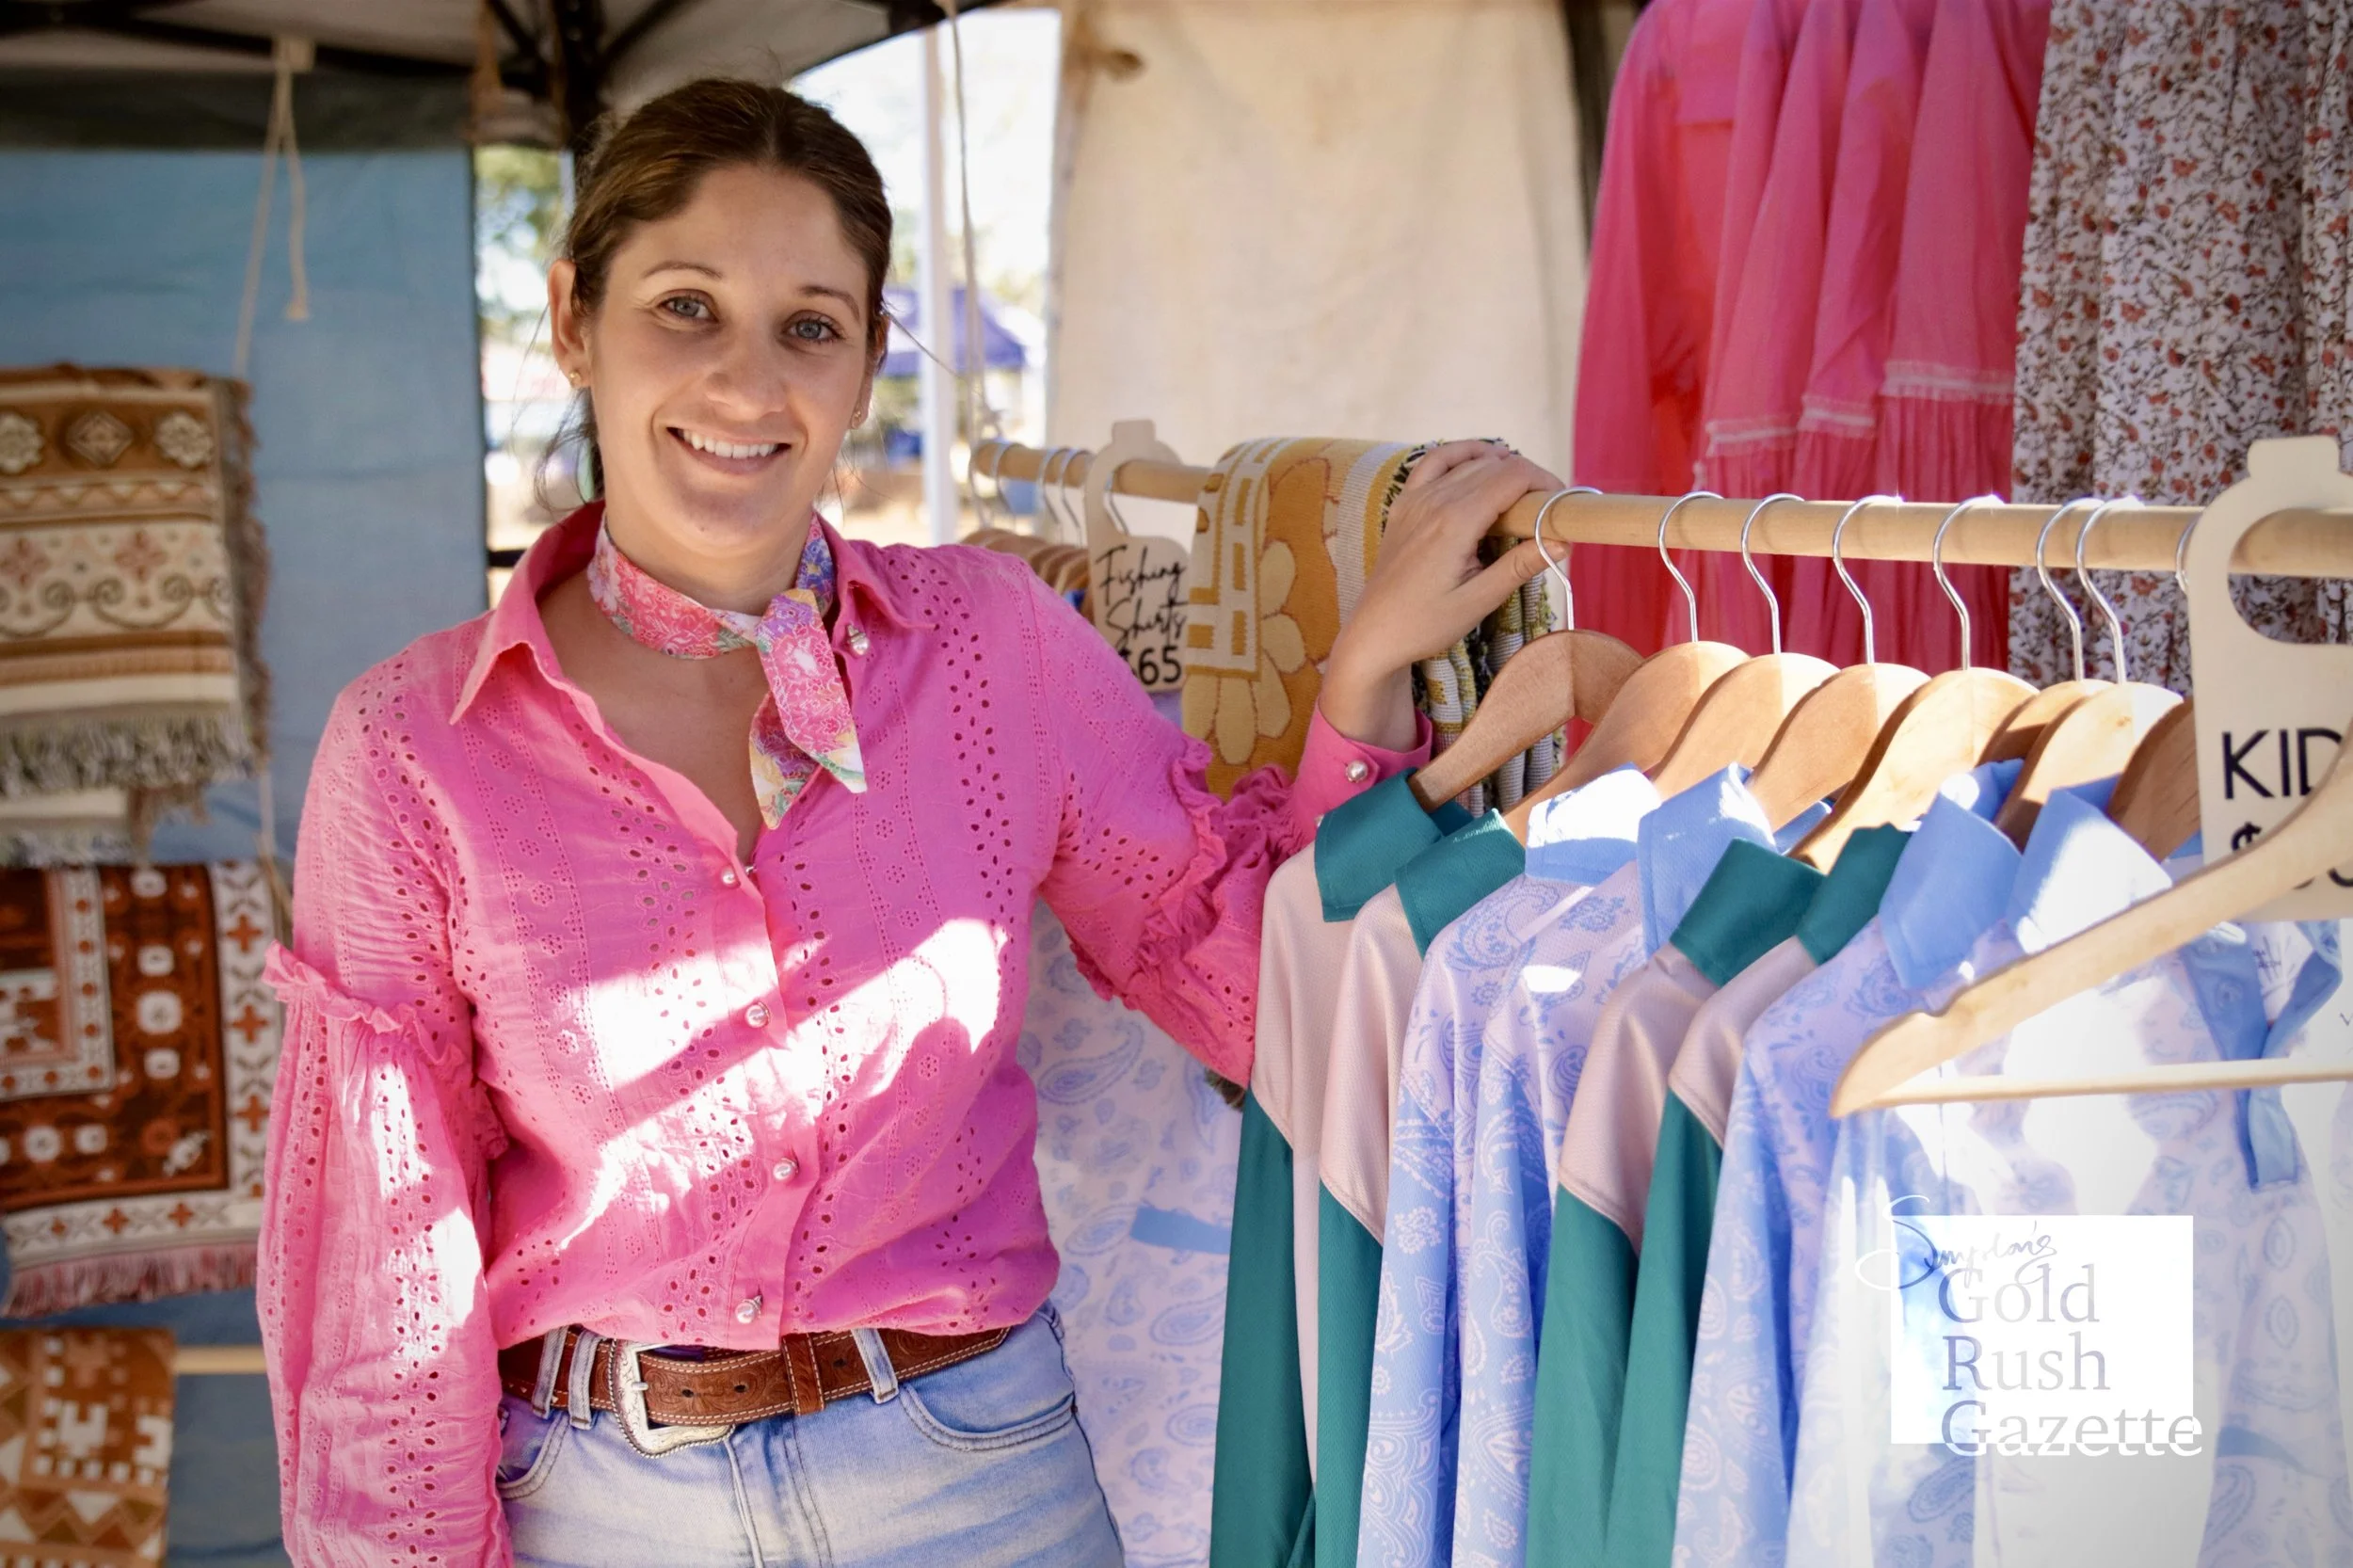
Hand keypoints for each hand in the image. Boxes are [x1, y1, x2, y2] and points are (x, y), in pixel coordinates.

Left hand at [1319, 442, 1561, 750]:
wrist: (1374, 634)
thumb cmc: (1425, 624)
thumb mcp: (1478, 601)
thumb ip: (1519, 566)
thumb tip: (1561, 540)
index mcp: (1455, 522)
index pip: (1512, 476)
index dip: (1545, 482)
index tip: (1562, 505)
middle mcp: (1434, 500)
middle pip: (1495, 464)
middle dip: (1529, 478)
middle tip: (1548, 509)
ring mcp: (1415, 498)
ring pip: (1468, 460)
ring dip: (1501, 466)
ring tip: (1522, 492)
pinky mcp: (1404, 504)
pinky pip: (1434, 462)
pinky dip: (1461, 454)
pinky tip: (1479, 462)